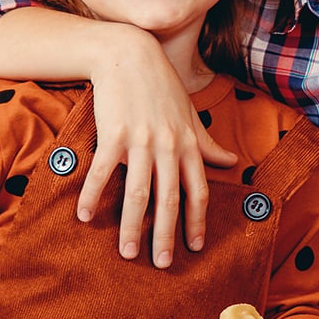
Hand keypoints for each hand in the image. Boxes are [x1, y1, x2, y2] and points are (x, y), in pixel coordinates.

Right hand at [81, 28, 237, 267]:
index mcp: (188, 144)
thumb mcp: (190, 114)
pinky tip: (84, 216)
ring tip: (126, 252)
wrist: (128, 54)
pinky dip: (93, 195)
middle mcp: (168, 146)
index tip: (194, 247)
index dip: (197, 221)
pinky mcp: (114, 134)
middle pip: (169, 200)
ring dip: (131, 226)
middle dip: (166, 236)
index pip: (198, 191)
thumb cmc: (160, 86)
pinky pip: (103, 172)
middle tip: (161, 264)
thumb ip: (208, 143)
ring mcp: (141, 141)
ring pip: (138, 193)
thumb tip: (233, 162)